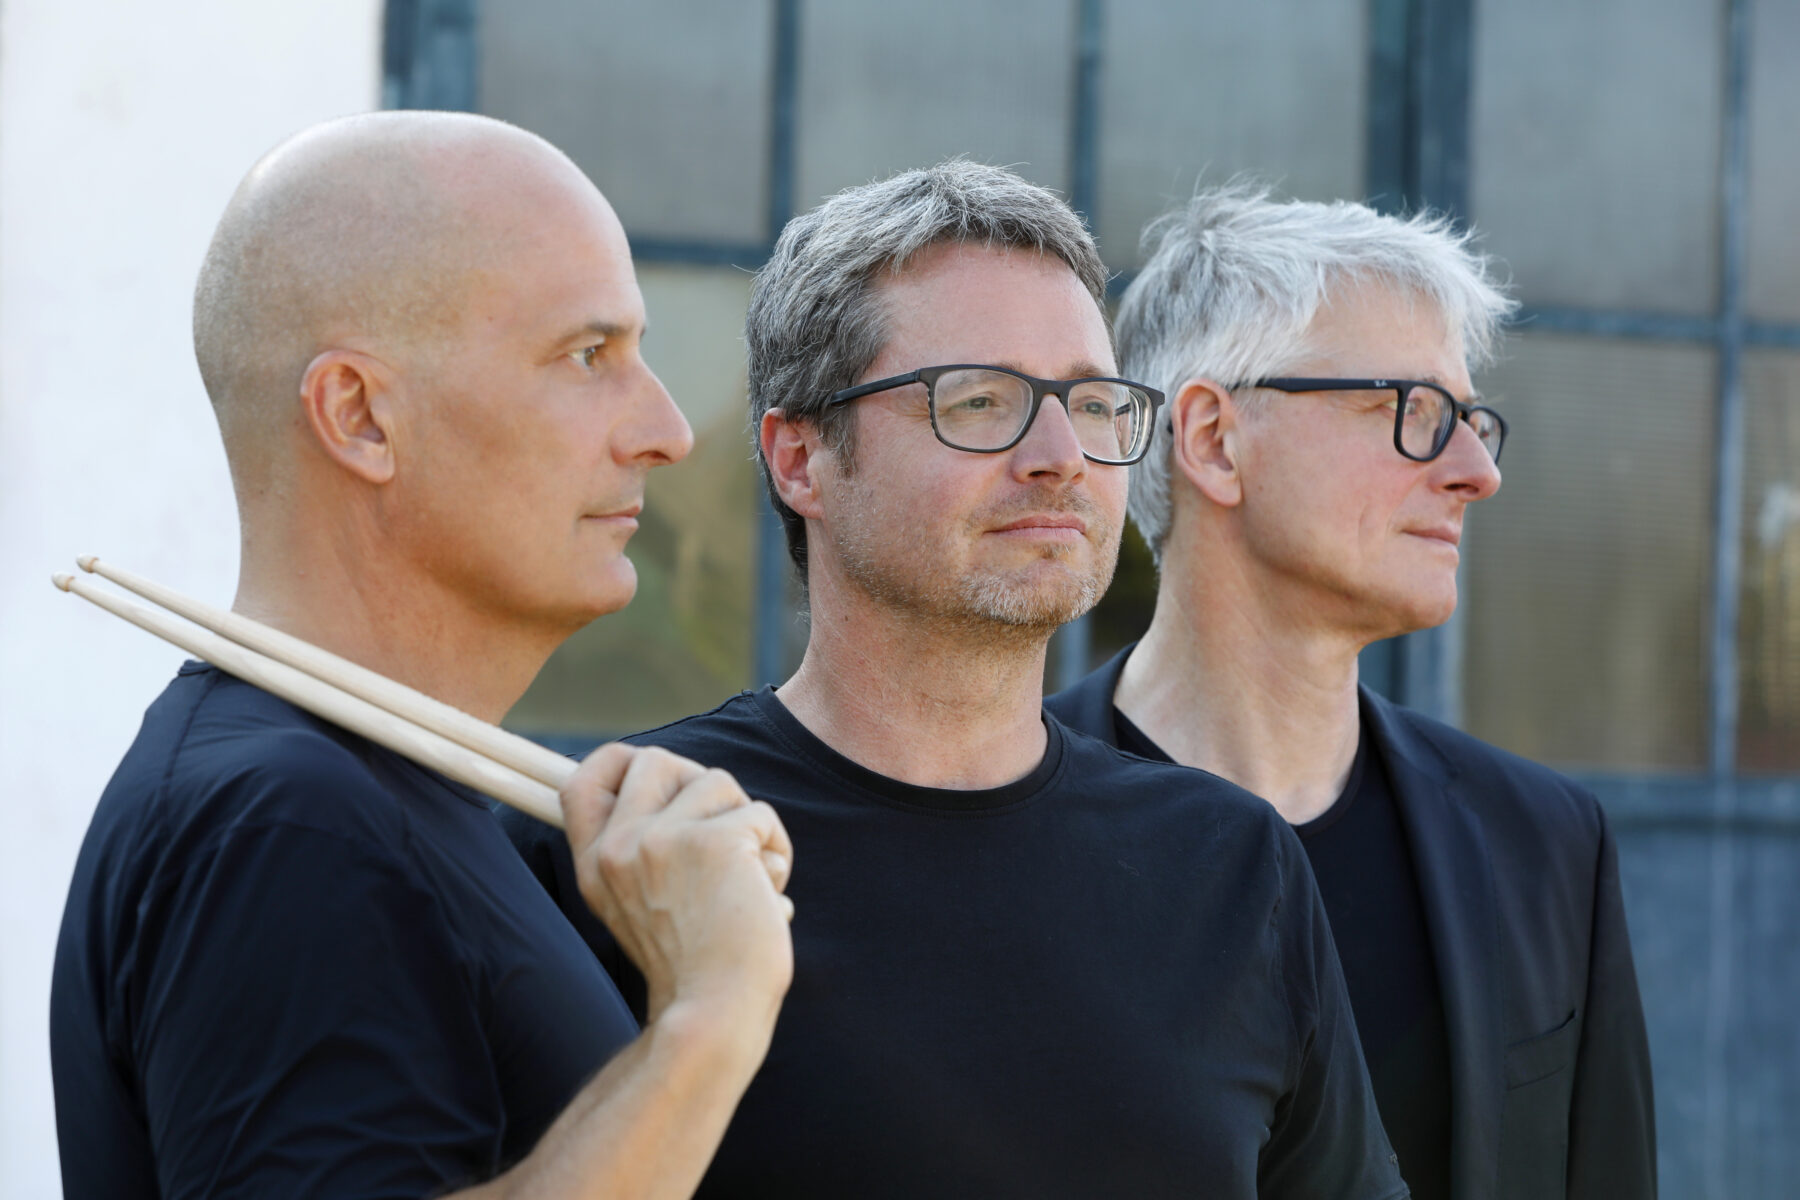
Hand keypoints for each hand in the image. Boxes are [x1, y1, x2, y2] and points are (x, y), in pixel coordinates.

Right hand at [560, 744, 794, 1028]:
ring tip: (748, 880)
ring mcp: (664, 839)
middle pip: (657, 760)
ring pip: (718, 782)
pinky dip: (775, 850)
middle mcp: (620, 846)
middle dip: (700, 788)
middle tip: (721, 833)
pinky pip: (760, 814)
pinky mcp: (715, 841)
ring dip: (746, 824)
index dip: (617, 762)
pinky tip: (769, 894)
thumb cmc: (694, 965)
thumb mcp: (639, 907)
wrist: (716, 1013)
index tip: (655, 776)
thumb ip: (642, 853)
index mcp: (597, 865)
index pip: (582, 781)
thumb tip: (680, 790)